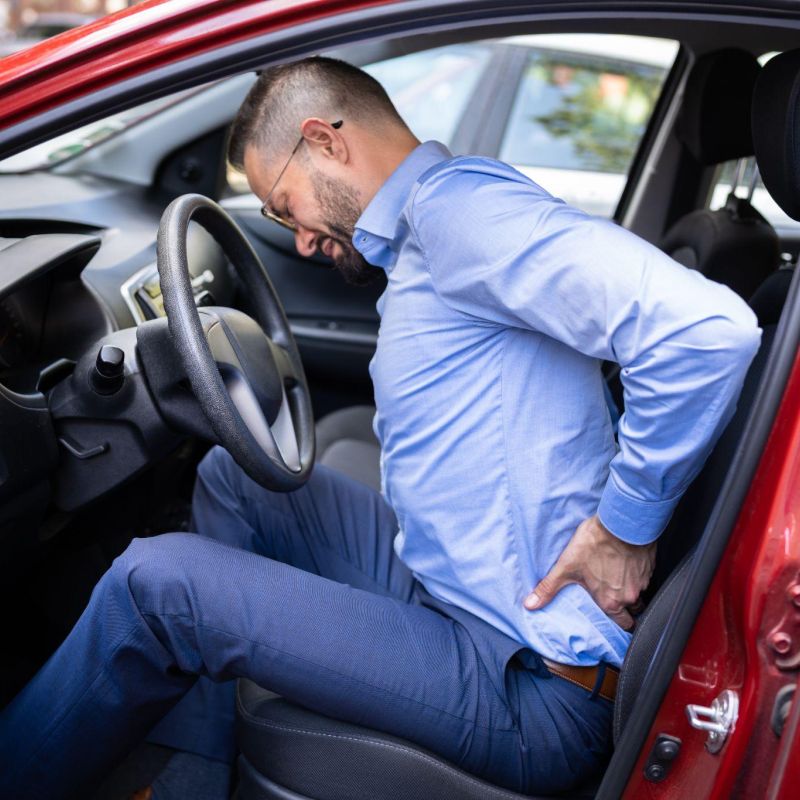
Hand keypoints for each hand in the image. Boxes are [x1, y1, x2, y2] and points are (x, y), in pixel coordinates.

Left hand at [523, 514, 655, 629]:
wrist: (621, 522)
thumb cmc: (595, 543)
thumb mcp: (566, 566)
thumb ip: (548, 588)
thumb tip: (531, 604)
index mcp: (611, 601)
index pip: (621, 625)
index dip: (616, 624)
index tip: (610, 621)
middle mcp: (630, 596)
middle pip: (633, 613)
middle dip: (626, 612)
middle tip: (614, 602)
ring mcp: (642, 581)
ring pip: (640, 595)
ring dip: (630, 592)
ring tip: (617, 582)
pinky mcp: (649, 567)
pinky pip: (645, 578)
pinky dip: (636, 576)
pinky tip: (625, 566)